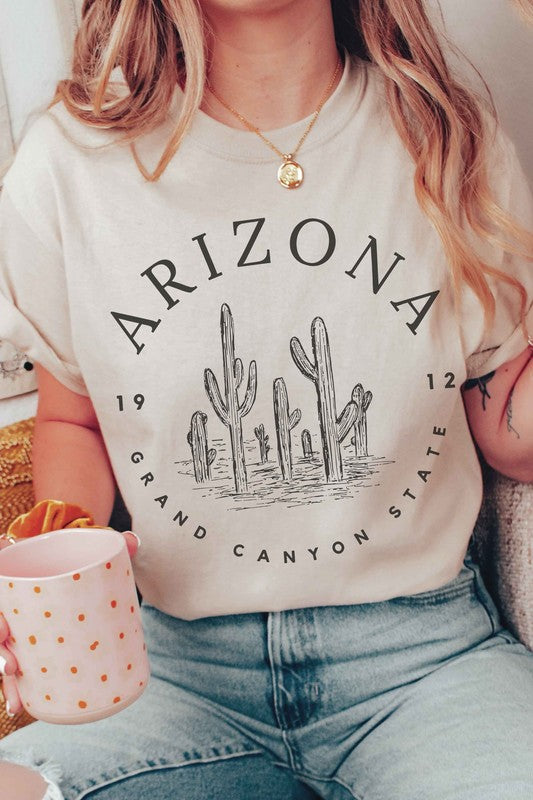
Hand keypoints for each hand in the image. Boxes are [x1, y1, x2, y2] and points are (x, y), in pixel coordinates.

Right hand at [0, 529, 138, 715]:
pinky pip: (17, 666)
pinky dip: (15, 687)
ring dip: (5, 679)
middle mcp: (12, 602)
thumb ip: (111, 540)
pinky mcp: (31, 642)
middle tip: (12, 666)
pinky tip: (19, 706)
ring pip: (3, 652)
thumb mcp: (90, 542)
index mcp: (16, 574)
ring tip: (15, 700)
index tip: (3, 629)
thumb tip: (132, 541)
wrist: (73, 554)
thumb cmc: (75, 550)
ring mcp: (19, 624)